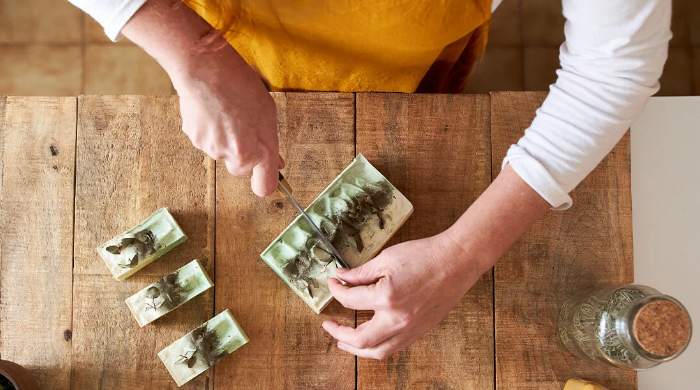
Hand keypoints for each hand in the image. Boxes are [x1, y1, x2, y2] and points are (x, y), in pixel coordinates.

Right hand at [121, 0, 283, 196]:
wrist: (206, 69)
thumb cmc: (240, 85)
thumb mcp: (267, 112)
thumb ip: (270, 142)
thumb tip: (276, 162)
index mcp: (261, 149)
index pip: (264, 186)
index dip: (264, 184)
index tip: (263, 179)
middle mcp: (238, 155)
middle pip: (240, 169)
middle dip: (242, 154)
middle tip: (241, 129)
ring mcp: (214, 149)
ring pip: (222, 153)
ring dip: (224, 139)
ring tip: (225, 112)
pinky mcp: (196, 140)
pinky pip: (205, 141)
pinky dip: (208, 130)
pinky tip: (211, 110)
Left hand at [322, 232, 487, 358]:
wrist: (457, 261)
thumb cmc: (425, 255)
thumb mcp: (386, 259)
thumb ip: (361, 273)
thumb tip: (341, 278)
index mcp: (386, 298)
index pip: (350, 301)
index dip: (336, 291)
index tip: (333, 283)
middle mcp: (397, 320)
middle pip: (359, 340)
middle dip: (338, 334)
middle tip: (328, 325)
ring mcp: (410, 329)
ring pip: (378, 352)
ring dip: (357, 349)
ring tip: (344, 341)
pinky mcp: (420, 331)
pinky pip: (394, 348)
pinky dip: (378, 347)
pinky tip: (371, 338)